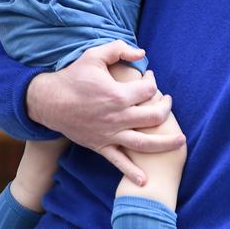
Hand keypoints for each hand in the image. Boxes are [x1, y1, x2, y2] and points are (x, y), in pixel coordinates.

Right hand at [26, 40, 184, 184]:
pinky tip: (145, 181)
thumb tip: (142, 53)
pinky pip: (118, 162)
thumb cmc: (74, 76)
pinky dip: (132, 172)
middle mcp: (117, 117)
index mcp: (118, 95)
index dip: (154, 82)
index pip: (149, 90)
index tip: (150, 77)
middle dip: (166, 109)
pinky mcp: (100, 145)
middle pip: (153, 117)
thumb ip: (119, 49)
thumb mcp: (95, 55)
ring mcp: (109, 134)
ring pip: (144, 143)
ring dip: (165, 143)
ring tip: (180, 140)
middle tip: (168, 102)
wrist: (49, 101)